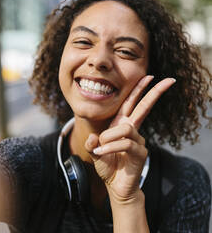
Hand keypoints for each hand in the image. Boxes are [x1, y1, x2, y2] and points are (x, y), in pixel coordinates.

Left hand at [85, 75, 175, 202]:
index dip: (139, 89)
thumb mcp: (95, 152)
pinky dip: (110, 147)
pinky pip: (125, 143)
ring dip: (110, 136)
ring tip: (101, 146)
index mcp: (121, 124)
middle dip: (155, 92)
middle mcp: (131, 129)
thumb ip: (93, 144)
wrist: (114, 185)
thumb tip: (94, 139)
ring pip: (125, 128)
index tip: (149, 76)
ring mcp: (138, 140)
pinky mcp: (140, 152)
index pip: (131, 103)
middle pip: (144, 107)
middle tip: (168, 80)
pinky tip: (102, 153)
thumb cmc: (107, 165)